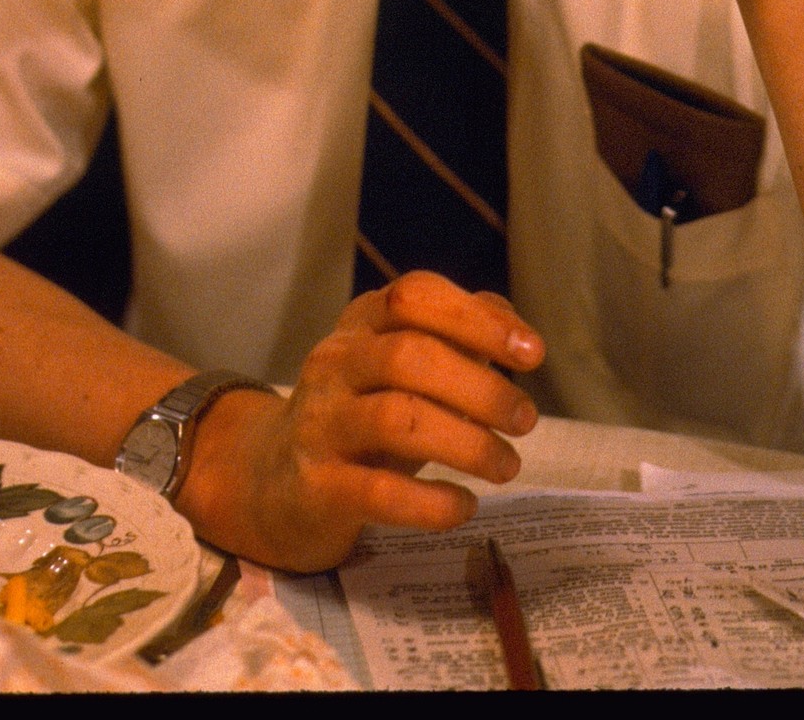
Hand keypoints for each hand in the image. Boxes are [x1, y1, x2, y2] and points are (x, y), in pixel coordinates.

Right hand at [177, 272, 543, 571]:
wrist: (270, 482)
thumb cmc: (359, 416)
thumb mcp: (400, 366)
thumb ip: (454, 338)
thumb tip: (512, 324)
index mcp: (361, 323)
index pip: (414, 296)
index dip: (476, 319)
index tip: (532, 353)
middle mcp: (335, 363)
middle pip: (410, 356)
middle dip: (481, 388)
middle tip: (525, 420)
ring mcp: (320, 424)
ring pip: (396, 420)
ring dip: (467, 444)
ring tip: (507, 466)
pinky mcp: (316, 487)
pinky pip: (379, 493)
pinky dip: (432, 503)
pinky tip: (464, 506)